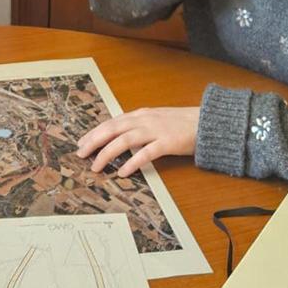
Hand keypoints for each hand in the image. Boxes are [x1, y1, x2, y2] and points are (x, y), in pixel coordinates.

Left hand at [75, 107, 200, 176]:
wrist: (207, 122)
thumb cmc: (181, 124)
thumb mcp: (156, 120)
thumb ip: (139, 126)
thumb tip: (119, 137)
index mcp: (140, 114)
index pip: (111, 122)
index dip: (94, 132)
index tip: (81, 143)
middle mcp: (144, 120)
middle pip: (112, 129)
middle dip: (94, 141)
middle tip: (81, 154)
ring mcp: (155, 130)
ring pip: (124, 140)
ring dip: (107, 153)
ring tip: (96, 167)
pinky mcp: (167, 142)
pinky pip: (146, 153)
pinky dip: (132, 162)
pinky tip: (122, 172)